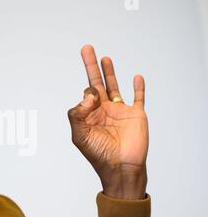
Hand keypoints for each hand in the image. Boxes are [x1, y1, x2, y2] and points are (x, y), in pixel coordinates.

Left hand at [67, 45, 147, 199]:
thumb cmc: (98, 154)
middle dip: (91, 66)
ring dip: (110, 72)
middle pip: (96, 83)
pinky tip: (136, 77)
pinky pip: (138, 97)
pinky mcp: (136, 114)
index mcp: (89, 114)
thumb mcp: (79, 135)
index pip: (85, 94)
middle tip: (86, 48)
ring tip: (104, 58)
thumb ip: (77, 114)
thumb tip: (88, 94)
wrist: (121, 167)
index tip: (94, 102)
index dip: (88, 94)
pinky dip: (139, 87)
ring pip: (114, 86)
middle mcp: (103, 110)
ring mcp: (120, 111)